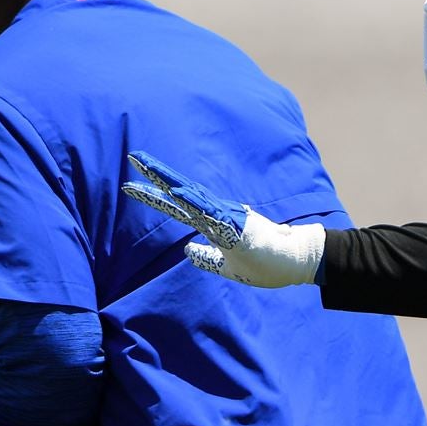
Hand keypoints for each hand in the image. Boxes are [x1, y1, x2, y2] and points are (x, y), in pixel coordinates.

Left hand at [121, 151, 324, 287]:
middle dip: (155, 176)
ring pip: (191, 196)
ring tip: (146, 166)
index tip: (130, 186)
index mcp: (213, 224)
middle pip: (180, 193)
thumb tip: (187, 251)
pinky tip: (176, 191)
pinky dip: (193, 201)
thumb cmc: (267, 264)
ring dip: (169, 182)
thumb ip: (208, 259)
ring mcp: (227, 218)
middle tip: (132, 158)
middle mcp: (217, 216)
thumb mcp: (229, 267)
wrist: (297, 261)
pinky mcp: (237, 226)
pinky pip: (211, 212)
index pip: (177, 207)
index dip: (154, 196)